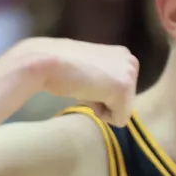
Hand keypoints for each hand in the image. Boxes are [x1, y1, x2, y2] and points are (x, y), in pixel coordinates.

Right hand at [17, 38, 138, 125]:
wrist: (43, 61)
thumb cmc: (58, 66)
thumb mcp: (89, 70)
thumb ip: (103, 79)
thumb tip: (105, 95)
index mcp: (123, 55)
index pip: (121, 90)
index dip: (99, 92)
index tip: (83, 78)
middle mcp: (131, 61)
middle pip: (124, 101)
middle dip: (102, 100)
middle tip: (82, 84)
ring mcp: (130, 74)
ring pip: (123, 111)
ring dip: (101, 105)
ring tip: (84, 87)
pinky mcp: (124, 89)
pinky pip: (119, 120)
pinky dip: (102, 114)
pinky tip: (87, 94)